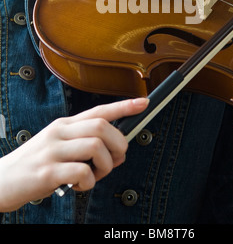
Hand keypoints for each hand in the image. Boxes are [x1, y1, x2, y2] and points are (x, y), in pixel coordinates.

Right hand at [0, 97, 148, 211]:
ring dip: (105, 166)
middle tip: (115, 161)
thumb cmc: (34, 165)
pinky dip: (89, 182)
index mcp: (64, 125)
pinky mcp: (46, 172)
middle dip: (118, 144)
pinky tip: (80, 185)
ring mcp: (52, 151)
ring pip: (96, 146)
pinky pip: (81, 172)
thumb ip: (84, 145)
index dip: (123, 106)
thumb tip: (116, 152)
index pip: (98, 110)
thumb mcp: (57, 147)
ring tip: (95, 176)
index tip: (143, 103)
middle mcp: (59, 133)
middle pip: (102, 126)